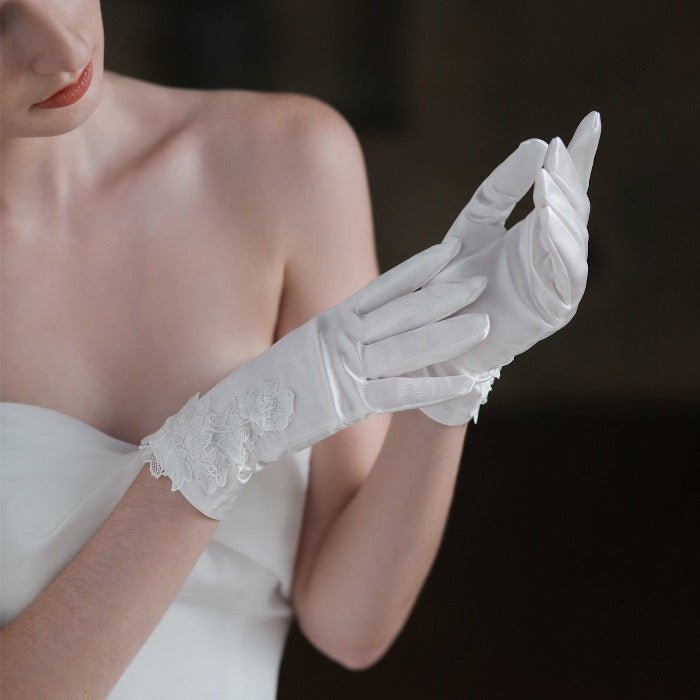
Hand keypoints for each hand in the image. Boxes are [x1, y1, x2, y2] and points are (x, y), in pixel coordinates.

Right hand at [139, 237, 490, 518]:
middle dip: (443, 296)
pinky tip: (462, 382)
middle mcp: (341, 340)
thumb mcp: (304, 344)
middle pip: (402, 313)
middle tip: (481, 280)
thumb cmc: (267, 383)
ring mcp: (345, 370)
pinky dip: (431, 388)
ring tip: (484, 324)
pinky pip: (397, 395)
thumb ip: (339, 332)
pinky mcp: (348, 404)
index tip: (450, 254)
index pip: (383, 289)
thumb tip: (369, 321)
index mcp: (331, 321)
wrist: (234, 417)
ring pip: (407, 349)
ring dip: (447, 337)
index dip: (418, 270)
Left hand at [416, 111, 601, 425]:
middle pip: (573, 210)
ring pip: (573, 239)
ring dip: (565, 208)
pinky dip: (561, 246)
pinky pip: (566, 275)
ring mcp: (557, 282)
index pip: (565, 190)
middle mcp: (553, 255)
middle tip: (560, 149)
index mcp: (538, 234)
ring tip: (551, 180)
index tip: (591, 120)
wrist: (434, 338)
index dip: (579, 158)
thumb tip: (536, 144)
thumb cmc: (452, 283)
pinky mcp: (553, 310)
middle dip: (569, 179)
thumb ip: (499, 188)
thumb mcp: (473, 224)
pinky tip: (551, 218)